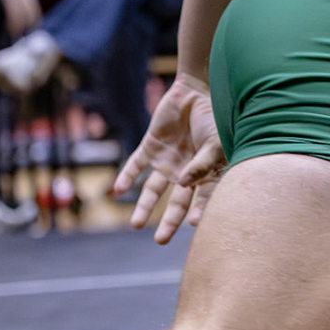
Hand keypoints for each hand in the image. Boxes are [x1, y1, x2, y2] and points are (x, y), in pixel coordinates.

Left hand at [117, 74, 222, 242]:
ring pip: (152, 190)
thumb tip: (185, 185)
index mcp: (205, 174)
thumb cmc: (213, 117)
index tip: (192, 225)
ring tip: (136, 224)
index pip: (202, 199)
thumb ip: (202, 164)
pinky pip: (135, 166)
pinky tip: (116, 191)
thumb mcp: (214, 142)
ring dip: (144, 206)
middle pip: (175, 202)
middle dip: (168, 221)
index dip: (198, 212)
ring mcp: (166, 161)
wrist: (196, 90)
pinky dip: (125, 178)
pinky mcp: (150, 148)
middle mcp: (184, 173)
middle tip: (161, 240)